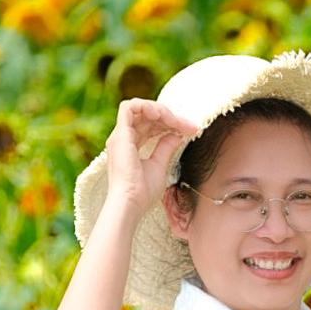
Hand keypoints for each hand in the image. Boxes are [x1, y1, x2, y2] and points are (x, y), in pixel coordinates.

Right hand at [103, 99, 198, 217]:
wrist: (131, 203)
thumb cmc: (143, 192)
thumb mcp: (160, 165)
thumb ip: (166, 147)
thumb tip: (176, 134)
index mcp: (130, 147)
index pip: (150, 127)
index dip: (170, 124)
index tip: (190, 130)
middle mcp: (123, 139)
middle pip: (147, 117)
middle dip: (170, 118)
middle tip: (189, 126)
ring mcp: (120, 136)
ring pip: (139, 109)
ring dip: (160, 111)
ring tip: (176, 121)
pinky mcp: (120, 134)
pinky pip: (129, 108)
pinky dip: (146, 106)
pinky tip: (161, 115)